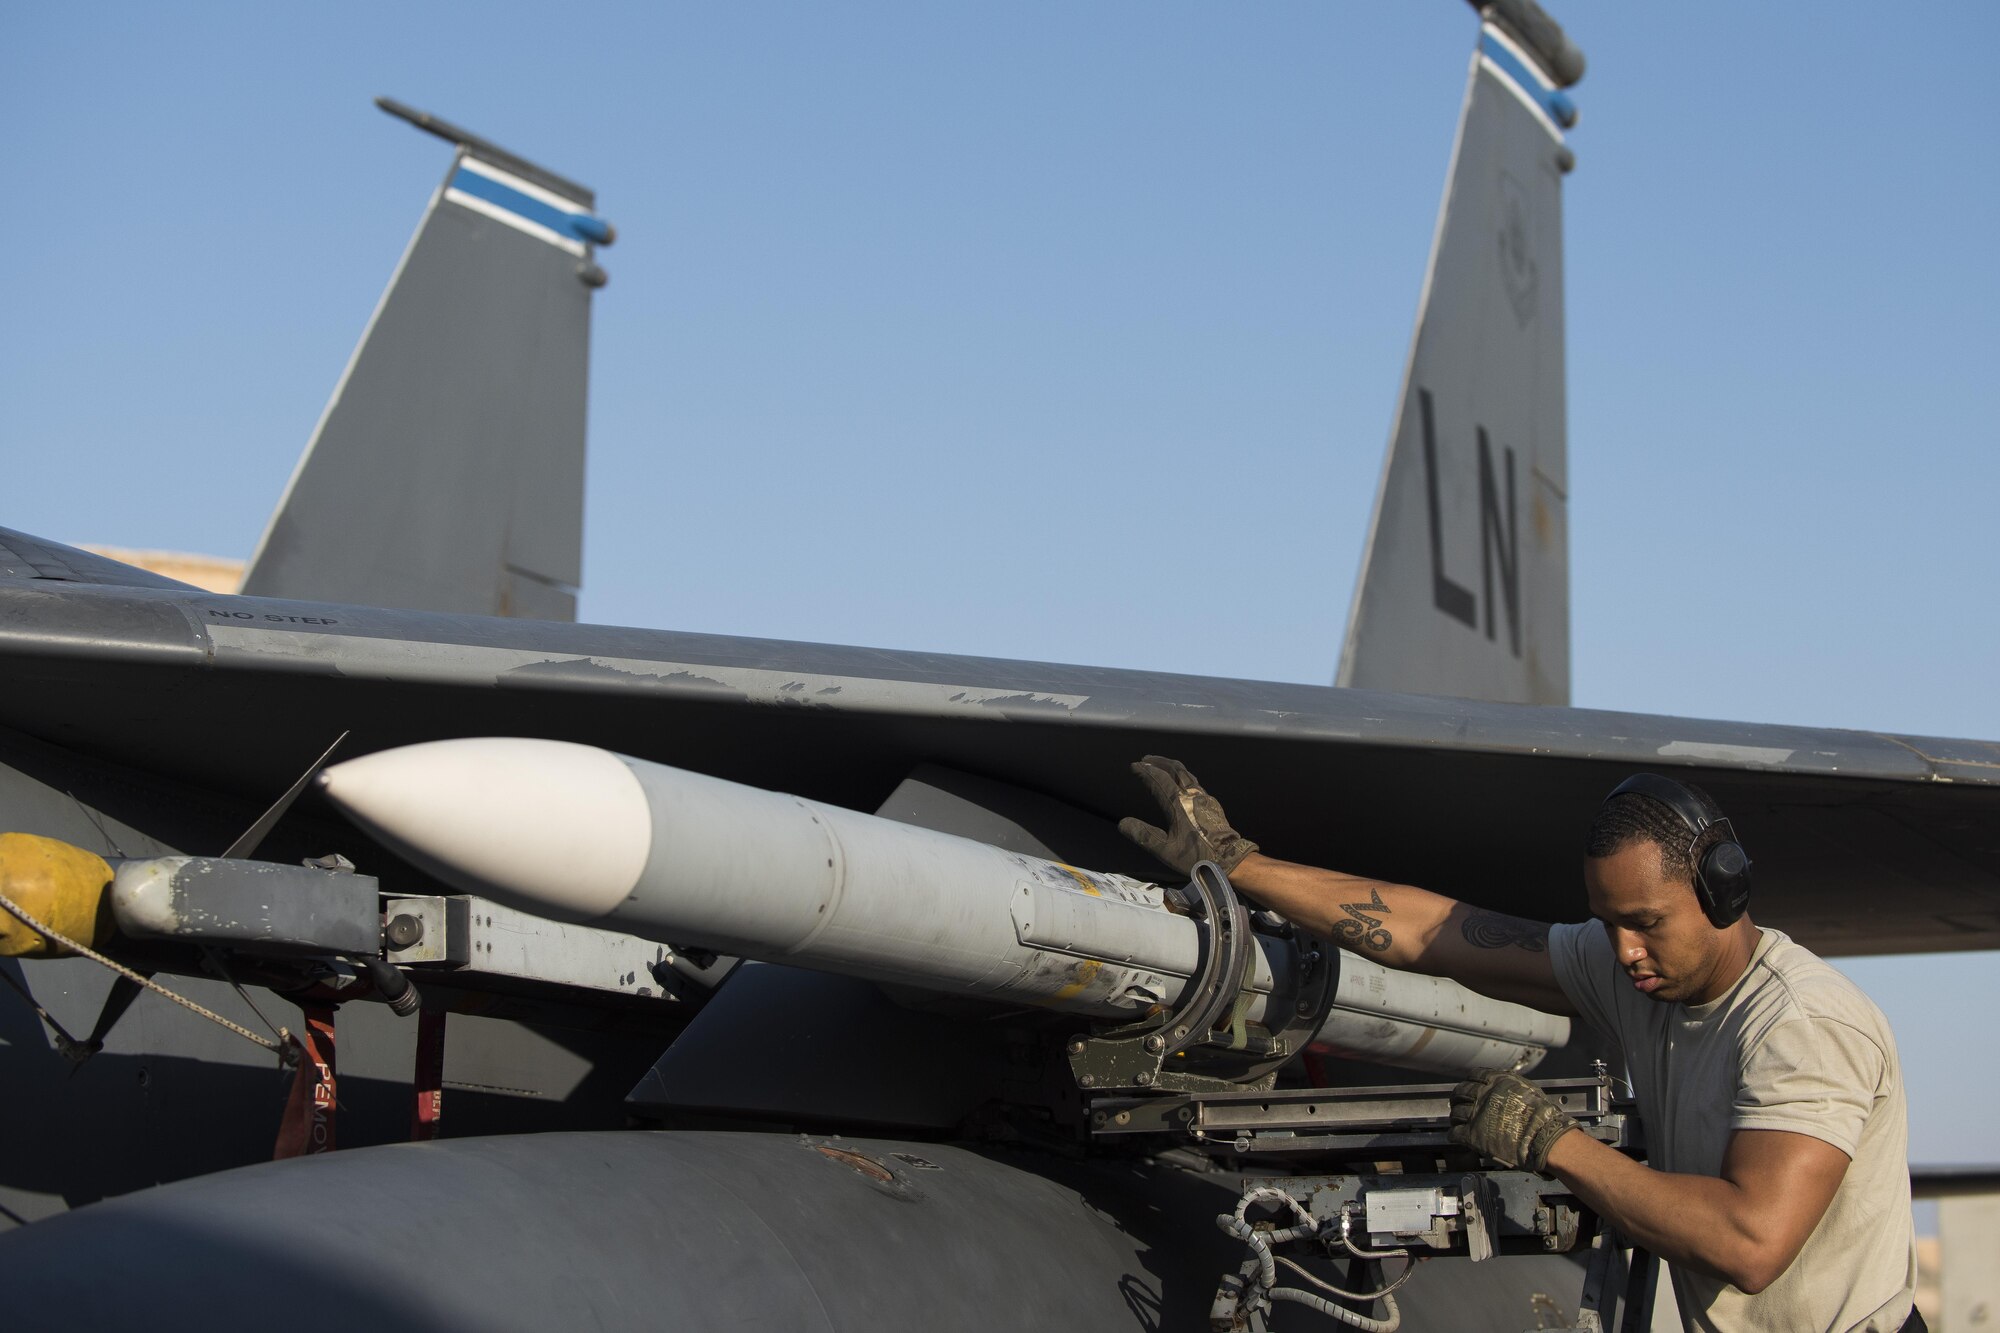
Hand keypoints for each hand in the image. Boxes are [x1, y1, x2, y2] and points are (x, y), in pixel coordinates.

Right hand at [1117, 755, 1258, 876]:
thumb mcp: (1165, 850)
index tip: (1134, 766)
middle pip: (1175, 769)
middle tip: (1146, 759)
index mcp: (1178, 803)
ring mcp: (1204, 797)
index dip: (1145, 771)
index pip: (1159, 779)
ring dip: (1172, 767)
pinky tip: (1181, 784)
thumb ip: (1143, 835)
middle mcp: (1192, 795)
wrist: (1229, 858)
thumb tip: (1123, 823)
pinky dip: (1182, 776)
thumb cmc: (1196, 855)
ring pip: (1187, 774)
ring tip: (1162, 766)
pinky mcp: (1212, 803)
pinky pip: (1194, 782)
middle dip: (1159, 762)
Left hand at [1448, 1069, 1577, 1170]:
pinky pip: (1455, 1133)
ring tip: (1457, 1122)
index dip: (1470, 1083)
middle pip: (1460, 1093)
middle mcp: (1481, 1094)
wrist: (1542, 1136)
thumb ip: (1512, 1085)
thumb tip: (1506, 1085)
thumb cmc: (1541, 1114)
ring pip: (1456, 1113)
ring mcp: (1475, 1114)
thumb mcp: (1528, 1089)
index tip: (1469, 1088)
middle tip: (1458, 1104)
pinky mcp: (1472, 1134)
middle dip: (1458, 1098)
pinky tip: (1456, 1137)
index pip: (1474, 1076)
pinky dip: (1454, 1135)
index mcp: (1495, 1081)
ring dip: (1456, 1118)